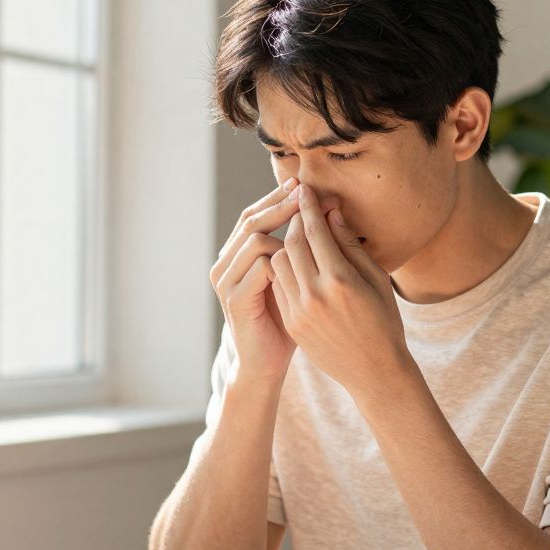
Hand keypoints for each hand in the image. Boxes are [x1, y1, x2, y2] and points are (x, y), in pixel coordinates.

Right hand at [209, 177, 302, 380]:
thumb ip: (299, 250)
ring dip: (283, 228)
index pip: (254, 214)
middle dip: (282, 204)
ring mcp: (227, 281)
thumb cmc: (285, 322)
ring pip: (254, 239)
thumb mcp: (293, 280)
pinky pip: (260, 267)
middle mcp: (226, 263)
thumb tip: (324, 211)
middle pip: (251, 219)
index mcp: (237, 255)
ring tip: (310, 223)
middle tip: (308, 193)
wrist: (266, 365)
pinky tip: (305, 259)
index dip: (278, 198)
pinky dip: (283, 259)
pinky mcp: (235, 299)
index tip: (306, 185)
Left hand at [268, 183, 409, 394]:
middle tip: (299, 206)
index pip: (315, 232)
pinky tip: (294, 262)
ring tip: (299, 236)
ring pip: (279, 262)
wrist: (374, 372)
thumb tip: (331, 213)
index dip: (308, 206)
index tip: (305, 188)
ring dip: (286, 245)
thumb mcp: (376, 280)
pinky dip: (283, 269)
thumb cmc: (384, 322)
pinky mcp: (292, 324)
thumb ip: (350, 246)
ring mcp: (299, 312)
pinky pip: (278, 285)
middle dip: (295, 220)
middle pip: (292, 243)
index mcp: (340, 281)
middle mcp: (315, 295)